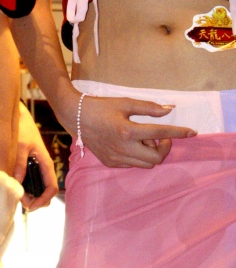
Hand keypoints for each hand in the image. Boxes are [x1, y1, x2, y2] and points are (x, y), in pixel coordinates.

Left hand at [14, 102, 57, 210]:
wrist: (19, 116)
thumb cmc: (22, 128)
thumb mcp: (20, 146)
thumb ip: (19, 164)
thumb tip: (18, 183)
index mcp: (46, 163)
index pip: (52, 188)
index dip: (43, 200)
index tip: (30, 206)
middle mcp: (44, 167)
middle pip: (46, 191)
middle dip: (36, 200)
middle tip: (20, 203)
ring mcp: (38, 166)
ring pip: (39, 188)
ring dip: (30, 195)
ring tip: (17, 196)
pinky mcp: (31, 164)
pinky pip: (32, 181)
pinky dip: (26, 188)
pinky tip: (16, 187)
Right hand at [76, 95, 196, 167]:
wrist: (75, 117)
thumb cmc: (100, 107)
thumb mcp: (124, 103)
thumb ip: (148, 108)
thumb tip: (169, 110)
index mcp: (127, 131)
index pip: (161, 134)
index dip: (179, 133)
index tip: (192, 132)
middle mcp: (123, 148)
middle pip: (157, 157)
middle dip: (164, 147)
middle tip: (160, 136)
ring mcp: (116, 158)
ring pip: (146, 164)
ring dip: (151, 152)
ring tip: (142, 139)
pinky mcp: (111, 163)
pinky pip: (133, 165)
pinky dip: (138, 156)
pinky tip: (131, 144)